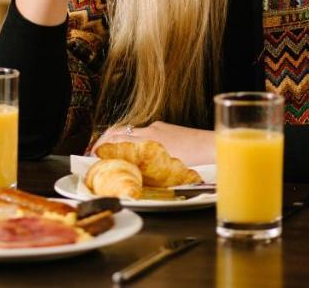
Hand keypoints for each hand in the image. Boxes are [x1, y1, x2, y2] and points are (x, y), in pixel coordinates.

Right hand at [91, 121, 215, 166]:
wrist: (216, 146)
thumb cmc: (198, 162)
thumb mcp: (169, 172)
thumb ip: (148, 172)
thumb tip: (130, 179)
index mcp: (150, 141)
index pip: (117, 139)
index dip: (102, 147)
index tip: (92, 156)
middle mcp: (151, 131)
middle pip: (119, 131)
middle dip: (104, 140)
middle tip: (94, 153)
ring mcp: (159, 127)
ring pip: (130, 130)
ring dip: (116, 138)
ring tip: (107, 149)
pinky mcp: (166, 128)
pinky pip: (143, 131)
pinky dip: (131, 138)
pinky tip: (132, 147)